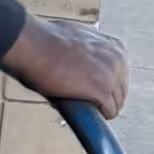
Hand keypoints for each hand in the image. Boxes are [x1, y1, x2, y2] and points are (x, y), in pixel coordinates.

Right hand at [0, 15, 129, 119]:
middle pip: (121, 90)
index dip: (108, 85)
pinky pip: (109, 111)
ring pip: (116, 103)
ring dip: (103, 108)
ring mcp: (112, 75)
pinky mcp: (102, 91)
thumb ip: (89, 49)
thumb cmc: (46, 39)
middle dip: (107, 98)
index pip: (120, 74)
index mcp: (115, 46)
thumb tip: (82, 57)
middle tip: (89, 103)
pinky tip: (89, 117)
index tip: (95, 90)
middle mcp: (118, 59)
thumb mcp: (78, 37)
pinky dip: (101, 116)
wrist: (33, 44)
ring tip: (86, 109)